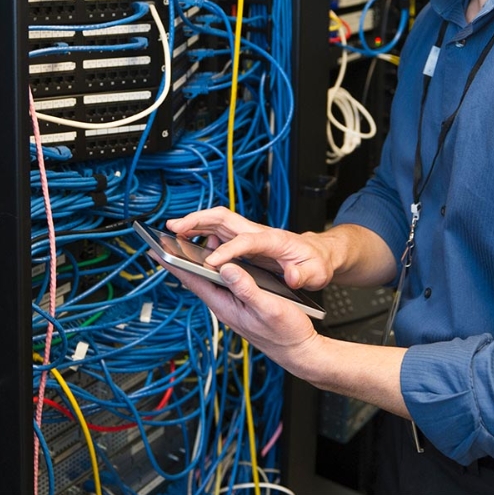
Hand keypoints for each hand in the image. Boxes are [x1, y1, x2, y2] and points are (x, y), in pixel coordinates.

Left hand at [163, 250, 323, 376]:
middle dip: (183, 258)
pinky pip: (225, 281)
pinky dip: (220, 266)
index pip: (193, 281)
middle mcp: (225, 305)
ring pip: (211, 278)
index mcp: (226, 306)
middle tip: (170, 237)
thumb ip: (246, 288)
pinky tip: (222, 257)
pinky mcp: (243, 304)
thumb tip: (226, 267)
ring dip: (202, 260)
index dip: (174, 264)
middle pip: (198, 278)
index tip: (156, 250)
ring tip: (193, 240)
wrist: (300, 351)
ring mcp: (233, 305)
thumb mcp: (268, 307)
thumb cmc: (286, 332)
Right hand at [167, 207, 334, 289]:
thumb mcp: (317, 272)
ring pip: (218, 222)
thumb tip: (291, 276)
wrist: (320, 253)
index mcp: (275, 240)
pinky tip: (191, 243)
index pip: (246, 242)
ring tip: (173, 232)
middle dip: (197, 220)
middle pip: (224, 218)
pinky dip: (202, 232)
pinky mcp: (246, 240)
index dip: (228, 251)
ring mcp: (251, 234)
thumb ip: (303, 275)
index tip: (211, 262)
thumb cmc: (317, 262)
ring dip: (195, 223)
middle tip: (173, 227)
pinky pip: (220, 231)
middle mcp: (259, 232)